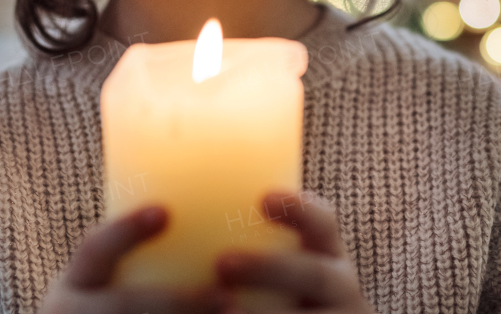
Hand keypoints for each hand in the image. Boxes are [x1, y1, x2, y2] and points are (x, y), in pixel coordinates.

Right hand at [39, 204, 232, 313]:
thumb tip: (207, 207)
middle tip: (227, 299)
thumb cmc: (109, 308)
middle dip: (177, 304)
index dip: (125, 230)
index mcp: (74, 287)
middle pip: (124, 307)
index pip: (94, 251)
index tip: (165, 212)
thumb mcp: (105, 283)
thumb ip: (141, 260)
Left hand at [214, 190, 375, 313]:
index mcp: (325, 254)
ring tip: (226, 312)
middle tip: (221, 263)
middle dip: (271, 269)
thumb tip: (161, 207)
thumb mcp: (273, 265)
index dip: (299, 208)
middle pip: (316, 275)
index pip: (322, 222)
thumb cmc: (272, 292)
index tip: (262, 197)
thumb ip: (236, 242)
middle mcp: (340, 288)